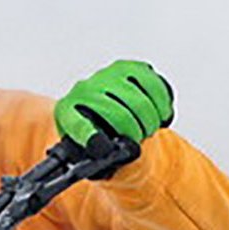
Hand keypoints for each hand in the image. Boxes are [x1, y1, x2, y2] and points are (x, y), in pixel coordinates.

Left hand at [54, 60, 174, 148]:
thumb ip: (95, 161)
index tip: (102, 148)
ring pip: (138, 101)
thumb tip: (111, 156)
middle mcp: (84, 89)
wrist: (104, 116)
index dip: (91, 137)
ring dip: (150, 121)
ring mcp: (106, 76)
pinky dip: (161, 103)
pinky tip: (160, 114)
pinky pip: (153, 84)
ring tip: (148, 128)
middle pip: (117, 114)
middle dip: (135, 132)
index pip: (78, 124)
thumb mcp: (88, 155)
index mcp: (66, 113)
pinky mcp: (128, 68)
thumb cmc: (96, 139)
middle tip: (139, 139)